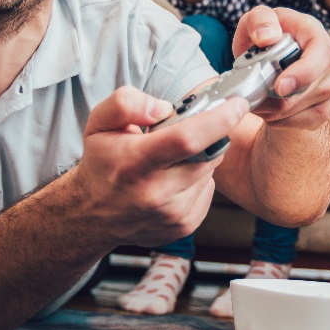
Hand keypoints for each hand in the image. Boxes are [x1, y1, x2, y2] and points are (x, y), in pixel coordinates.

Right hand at [73, 86, 250, 247]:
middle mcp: (155, 193)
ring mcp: (172, 214)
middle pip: (207, 154)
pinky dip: (198, 178)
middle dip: (208, 136)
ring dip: (202, 157)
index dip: (220, 119)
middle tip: (187, 130)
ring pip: (210, 171)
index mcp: (135, 163)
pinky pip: (207, 190)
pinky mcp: (184, 225)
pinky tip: (175, 178)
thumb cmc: (101, 164)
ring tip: (173, 158)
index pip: (187, 139)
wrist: (92, 215)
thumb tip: (163, 108)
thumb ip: (126, 103)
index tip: (237, 104)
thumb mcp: (99, 123)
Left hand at [231, 5, 329, 129]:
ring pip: (302, 108)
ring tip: (256, 100)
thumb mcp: (255, 20)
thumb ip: (259, 20)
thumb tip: (268, 38)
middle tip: (251, 97)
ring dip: (274, 109)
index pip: (321, 54)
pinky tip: (268, 110)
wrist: (268, 60)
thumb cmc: (264, 37)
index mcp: (314, 33)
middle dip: (276, 97)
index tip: (280, 87)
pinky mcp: (325, 107)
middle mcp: (329, 60)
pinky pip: (303, 122)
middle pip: (310, 88)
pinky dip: (280, 120)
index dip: (303, 73)